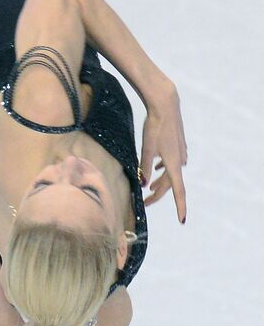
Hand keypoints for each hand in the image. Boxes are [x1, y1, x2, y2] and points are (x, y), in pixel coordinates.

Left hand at [139, 87, 187, 222]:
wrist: (166, 105)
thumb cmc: (155, 126)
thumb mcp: (146, 149)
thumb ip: (144, 168)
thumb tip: (144, 184)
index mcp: (174, 164)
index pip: (178, 191)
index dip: (180, 207)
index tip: (182, 220)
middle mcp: (180, 160)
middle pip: (170, 184)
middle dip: (157, 194)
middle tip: (144, 202)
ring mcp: (180, 152)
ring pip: (170, 173)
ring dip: (161, 182)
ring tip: (150, 187)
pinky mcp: (178, 145)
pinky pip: (172, 162)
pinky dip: (164, 168)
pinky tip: (156, 167)